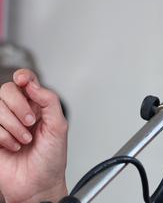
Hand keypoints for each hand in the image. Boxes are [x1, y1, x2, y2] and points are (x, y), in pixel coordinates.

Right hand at [0, 69, 67, 202]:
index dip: (22, 76)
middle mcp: (18, 111)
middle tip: (31, 123)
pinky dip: (4, 137)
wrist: (38, 184)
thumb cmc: (51, 158)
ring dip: (14, 126)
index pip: (25, 80)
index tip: (23, 80)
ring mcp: (3, 124)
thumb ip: (49, 101)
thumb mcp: (59, 126)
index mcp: (36, 105)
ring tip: (25, 140)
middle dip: (20, 107)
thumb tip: (34, 85)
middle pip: (7, 90)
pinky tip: (14, 146)